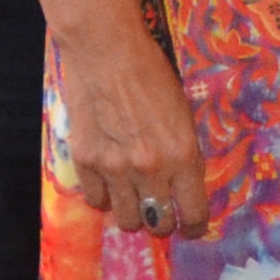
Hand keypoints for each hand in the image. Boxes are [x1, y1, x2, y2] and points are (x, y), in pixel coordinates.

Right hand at [61, 24, 212, 240]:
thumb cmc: (152, 74)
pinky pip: (95, 200)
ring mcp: (115, 168)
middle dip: (163, 224)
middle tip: (161, 215)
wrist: (107, 50)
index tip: (191, 228)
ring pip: (126, 220)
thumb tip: (181, 185)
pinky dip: (103, 198)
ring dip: (133, 216)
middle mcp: (150, 168)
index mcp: (183, 155)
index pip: (193, 212)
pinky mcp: (85, 161)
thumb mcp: (183, 114)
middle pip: (158, 223)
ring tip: (133, 203)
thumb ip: (182, 153)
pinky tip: (108, 185)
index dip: (193, 226)